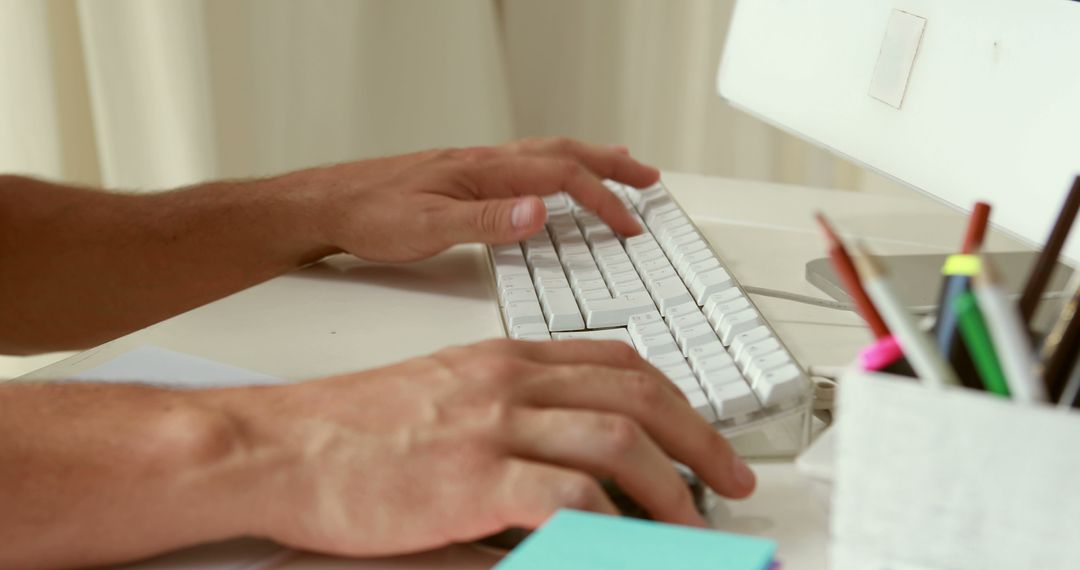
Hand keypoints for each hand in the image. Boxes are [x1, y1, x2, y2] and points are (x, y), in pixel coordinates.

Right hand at [212, 339, 755, 557]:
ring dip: (672, 485)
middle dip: (700, 438)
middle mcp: (509, 380)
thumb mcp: (440, 395)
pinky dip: (612, 521)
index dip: (674, 397)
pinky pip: (569, 494)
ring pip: (618, 439)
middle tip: (733, 478)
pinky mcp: (472, 477)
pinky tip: (625, 543)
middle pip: (636, 393)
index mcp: (504, 357)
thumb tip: (562, 455)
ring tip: (696, 524)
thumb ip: (506, 412)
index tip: (700, 432)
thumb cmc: (348, 428)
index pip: (616, 360)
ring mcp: (493, 425)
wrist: (278, 444)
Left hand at [299, 137, 660, 261]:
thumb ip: (487, 221)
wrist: (328, 205)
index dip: (602, 200)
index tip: (630, 223)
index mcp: (485, 171)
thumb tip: (539, 210)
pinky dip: (556, 168)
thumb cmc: (370, 215)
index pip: (561, 177)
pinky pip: (526, 164)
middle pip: (563, 153)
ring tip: (618, 166)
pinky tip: (551, 183)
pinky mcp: (464, 178)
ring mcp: (475, 167)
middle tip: (649, 178)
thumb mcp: (428, 227)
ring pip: (546, 154)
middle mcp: (484, 161)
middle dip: (611, 165)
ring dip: (589, 161)